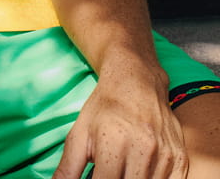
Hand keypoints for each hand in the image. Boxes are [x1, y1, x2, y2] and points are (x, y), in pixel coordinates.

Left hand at [53, 62, 187, 178]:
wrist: (137, 79)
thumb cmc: (105, 107)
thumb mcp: (79, 133)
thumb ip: (68, 168)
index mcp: (114, 141)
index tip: (96, 178)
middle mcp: (143, 148)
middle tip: (109, 171)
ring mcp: (165, 155)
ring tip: (122, 169)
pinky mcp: (180, 159)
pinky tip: (141, 172)